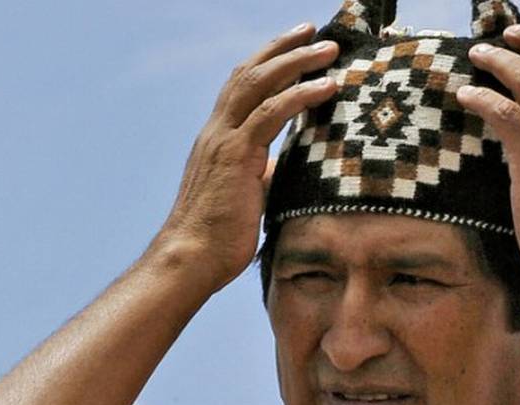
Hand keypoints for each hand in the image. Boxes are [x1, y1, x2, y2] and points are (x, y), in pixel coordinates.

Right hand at [154, 23, 338, 292]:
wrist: (191, 260)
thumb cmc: (217, 238)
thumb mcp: (245, 197)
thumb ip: (260, 175)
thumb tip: (280, 167)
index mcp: (216, 140)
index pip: (240, 87)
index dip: (266, 62)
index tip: (294, 47)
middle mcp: (216, 132)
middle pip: (249, 73)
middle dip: (282, 48)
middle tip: (313, 31)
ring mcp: (224, 141)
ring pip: (260, 83)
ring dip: (297, 62)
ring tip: (328, 50)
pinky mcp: (236, 156)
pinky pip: (271, 113)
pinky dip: (301, 94)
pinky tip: (326, 86)